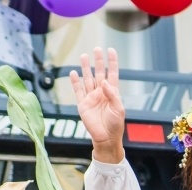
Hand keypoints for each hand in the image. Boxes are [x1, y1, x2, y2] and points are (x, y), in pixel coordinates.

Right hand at [70, 47, 124, 162]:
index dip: (112, 62)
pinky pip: (78, 91)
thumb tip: (105, 82)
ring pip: (88, 79)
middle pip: (99, 73)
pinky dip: (75, 82)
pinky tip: (73, 73)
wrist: (105, 138)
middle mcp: (101, 93)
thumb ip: (113, 95)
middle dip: (98, 61)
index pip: (112, 74)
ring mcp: (91, 98)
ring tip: (83, 56)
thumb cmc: (115, 125)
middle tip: (96, 49)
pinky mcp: (83, 104)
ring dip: (85, 68)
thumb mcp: (118, 109)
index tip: (111, 50)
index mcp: (112, 93)